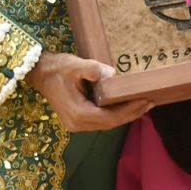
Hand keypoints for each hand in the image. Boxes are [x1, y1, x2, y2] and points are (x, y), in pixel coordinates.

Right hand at [27, 52, 155, 131]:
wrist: (40, 73)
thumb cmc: (57, 69)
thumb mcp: (74, 65)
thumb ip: (92, 69)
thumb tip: (111, 74)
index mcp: (78, 113)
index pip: (110, 117)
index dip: (129, 111)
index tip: (145, 101)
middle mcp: (78, 124)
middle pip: (111, 123)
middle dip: (132, 114)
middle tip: (150, 103)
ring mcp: (77, 124)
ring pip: (107, 123)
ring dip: (125, 115)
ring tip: (143, 104)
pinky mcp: (77, 120)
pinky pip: (101, 120)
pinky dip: (115, 114)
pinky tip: (127, 106)